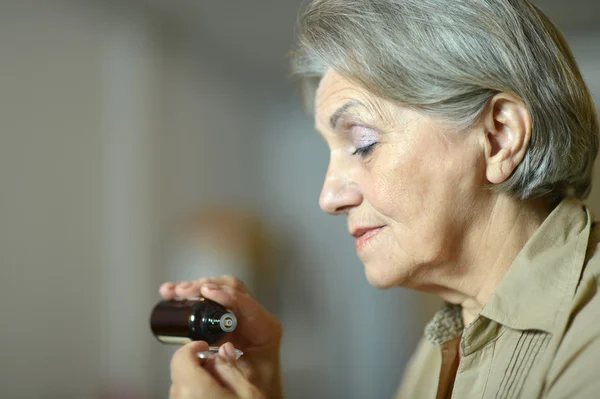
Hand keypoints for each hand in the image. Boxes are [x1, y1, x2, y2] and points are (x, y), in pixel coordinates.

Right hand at [160, 276, 283, 397]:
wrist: (261, 391)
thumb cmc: (259, 385)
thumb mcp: (248, 375)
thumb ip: (233, 362)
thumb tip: (217, 348)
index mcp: (265, 328)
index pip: (245, 301)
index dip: (224, 294)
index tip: (205, 292)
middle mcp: (254, 317)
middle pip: (229, 288)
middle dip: (203, 286)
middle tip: (183, 292)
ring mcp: (241, 315)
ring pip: (218, 290)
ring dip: (194, 288)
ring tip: (173, 291)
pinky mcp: (227, 319)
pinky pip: (210, 301)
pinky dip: (193, 296)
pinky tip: (175, 295)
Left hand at [170, 341, 263, 398]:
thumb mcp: (248, 392)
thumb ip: (231, 368)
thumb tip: (224, 351)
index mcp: (194, 388)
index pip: (181, 356)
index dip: (194, 346)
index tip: (206, 345)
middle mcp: (180, 398)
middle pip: (182, 371)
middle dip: (200, 366)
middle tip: (220, 368)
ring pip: (182, 387)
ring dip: (198, 382)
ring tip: (221, 388)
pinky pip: (185, 398)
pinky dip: (196, 394)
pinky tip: (215, 397)